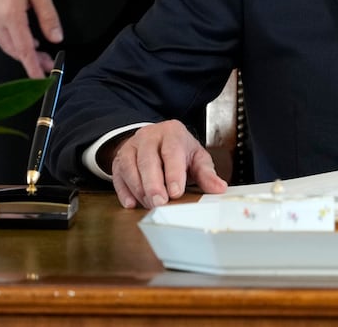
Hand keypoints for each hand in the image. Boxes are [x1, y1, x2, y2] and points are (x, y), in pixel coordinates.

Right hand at [0, 0, 62, 78]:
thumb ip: (48, 17)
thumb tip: (56, 38)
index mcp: (10, 15)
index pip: (23, 49)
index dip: (32, 66)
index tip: (41, 79)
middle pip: (13, 50)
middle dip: (31, 60)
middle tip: (48, 64)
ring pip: (6, 44)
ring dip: (22, 52)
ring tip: (41, 54)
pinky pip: (0, 35)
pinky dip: (14, 42)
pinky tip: (27, 40)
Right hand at [104, 121, 226, 208]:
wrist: (157, 139)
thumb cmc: (180, 151)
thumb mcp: (196, 157)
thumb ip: (206, 174)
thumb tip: (219, 188)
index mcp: (172, 132)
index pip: (171, 151)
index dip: (173, 172)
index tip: (176, 192)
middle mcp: (149, 136)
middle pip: (147, 159)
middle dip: (153, 184)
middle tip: (159, 203)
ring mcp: (132, 146)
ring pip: (130, 167)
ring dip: (139, 189)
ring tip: (150, 204)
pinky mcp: (119, 159)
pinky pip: (118, 175)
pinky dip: (123, 191)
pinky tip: (131, 203)